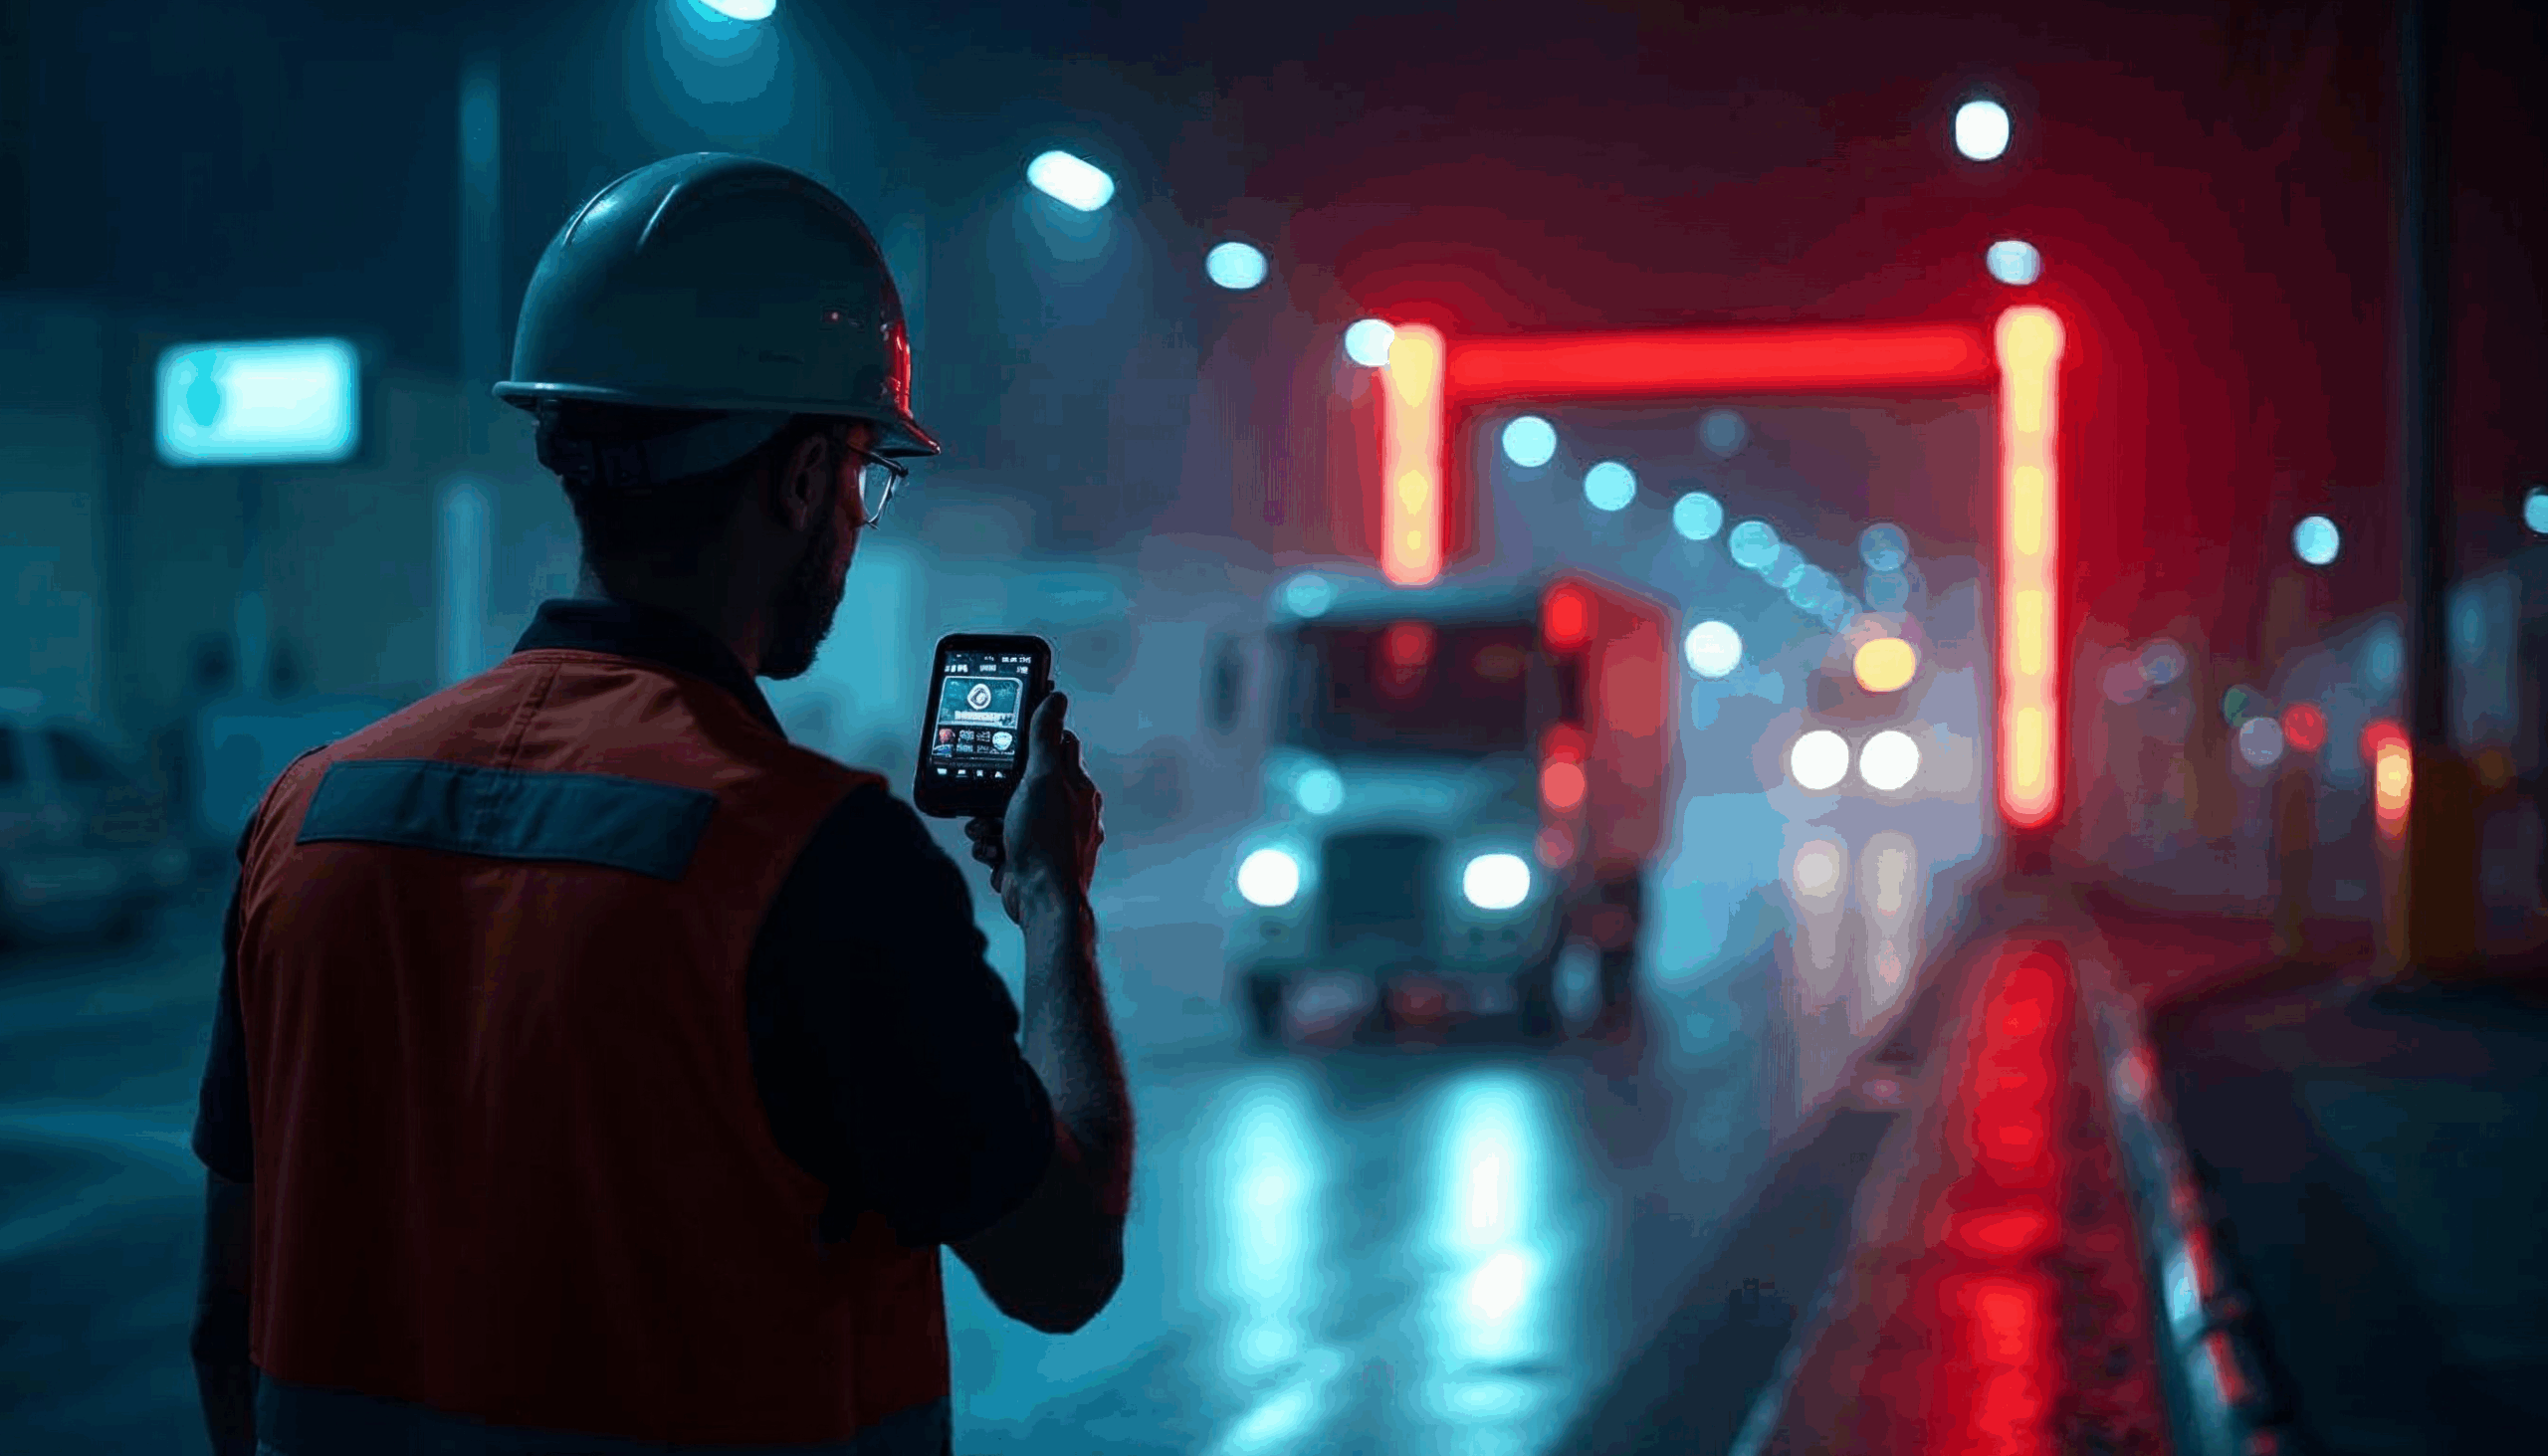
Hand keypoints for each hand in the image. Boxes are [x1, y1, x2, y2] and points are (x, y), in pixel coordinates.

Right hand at [965, 691, 1102, 924]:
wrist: (1042, 901)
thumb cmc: (1047, 840)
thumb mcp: (1041, 779)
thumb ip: (1045, 737)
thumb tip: (1056, 697)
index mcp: (1077, 786)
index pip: (1058, 743)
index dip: (1035, 733)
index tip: (1013, 726)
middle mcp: (1067, 808)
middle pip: (1024, 778)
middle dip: (999, 786)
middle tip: (989, 795)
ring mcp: (1048, 834)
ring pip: (1007, 810)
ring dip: (988, 818)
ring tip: (988, 829)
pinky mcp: (1029, 856)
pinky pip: (1002, 839)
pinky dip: (991, 844)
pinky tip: (993, 851)